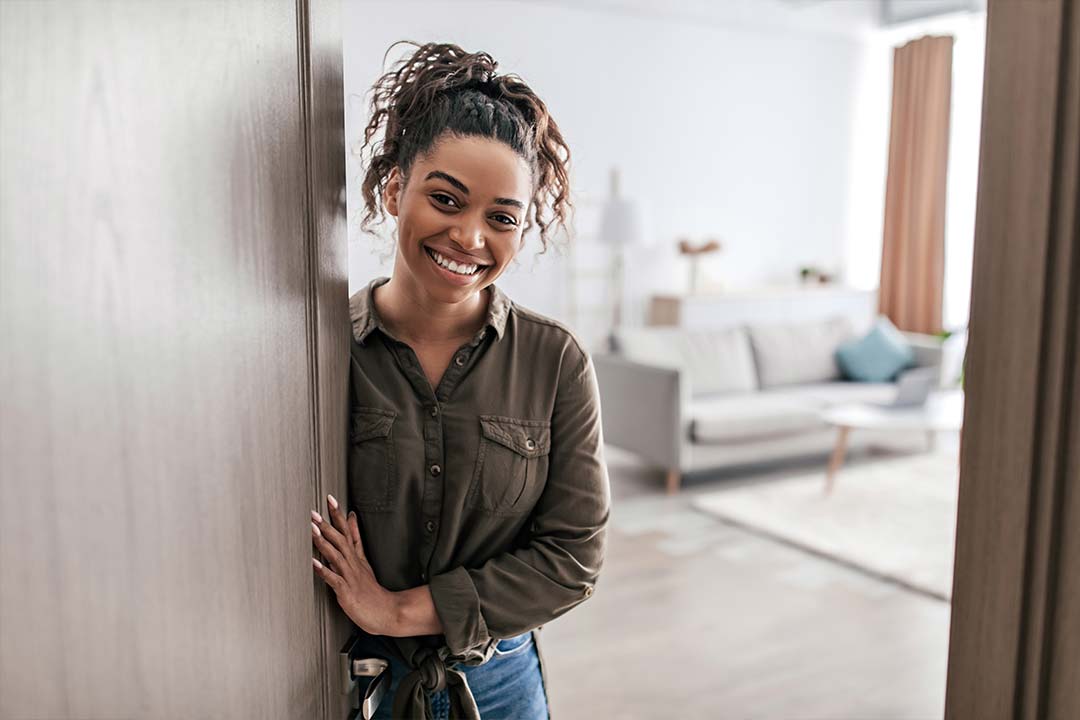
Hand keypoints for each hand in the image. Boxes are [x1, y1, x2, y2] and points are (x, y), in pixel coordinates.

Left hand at [311, 494, 398, 635]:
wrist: (388, 612)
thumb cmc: (372, 592)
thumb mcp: (365, 562)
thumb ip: (356, 540)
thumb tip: (351, 520)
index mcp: (357, 558)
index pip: (348, 532)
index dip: (339, 516)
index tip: (331, 500)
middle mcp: (354, 564)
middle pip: (341, 540)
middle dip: (327, 525)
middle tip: (315, 512)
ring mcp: (351, 577)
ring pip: (337, 556)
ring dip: (324, 542)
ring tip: (313, 530)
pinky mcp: (347, 592)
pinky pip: (334, 579)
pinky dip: (323, 570)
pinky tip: (313, 563)